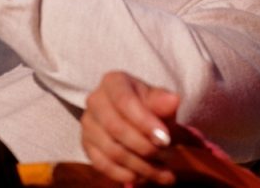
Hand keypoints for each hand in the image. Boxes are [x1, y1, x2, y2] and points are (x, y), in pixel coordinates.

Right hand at [81, 71, 182, 185]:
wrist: (137, 116)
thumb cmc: (150, 106)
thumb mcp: (160, 101)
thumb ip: (165, 102)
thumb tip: (173, 100)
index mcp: (113, 81)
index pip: (125, 102)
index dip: (145, 122)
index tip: (166, 140)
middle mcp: (95, 100)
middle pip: (116, 128)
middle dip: (145, 147)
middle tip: (167, 156)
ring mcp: (88, 123)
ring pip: (111, 150)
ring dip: (140, 166)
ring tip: (163, 173)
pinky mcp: (86, 145)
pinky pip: (103, 165)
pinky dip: (126, 175)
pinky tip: (144, 178)